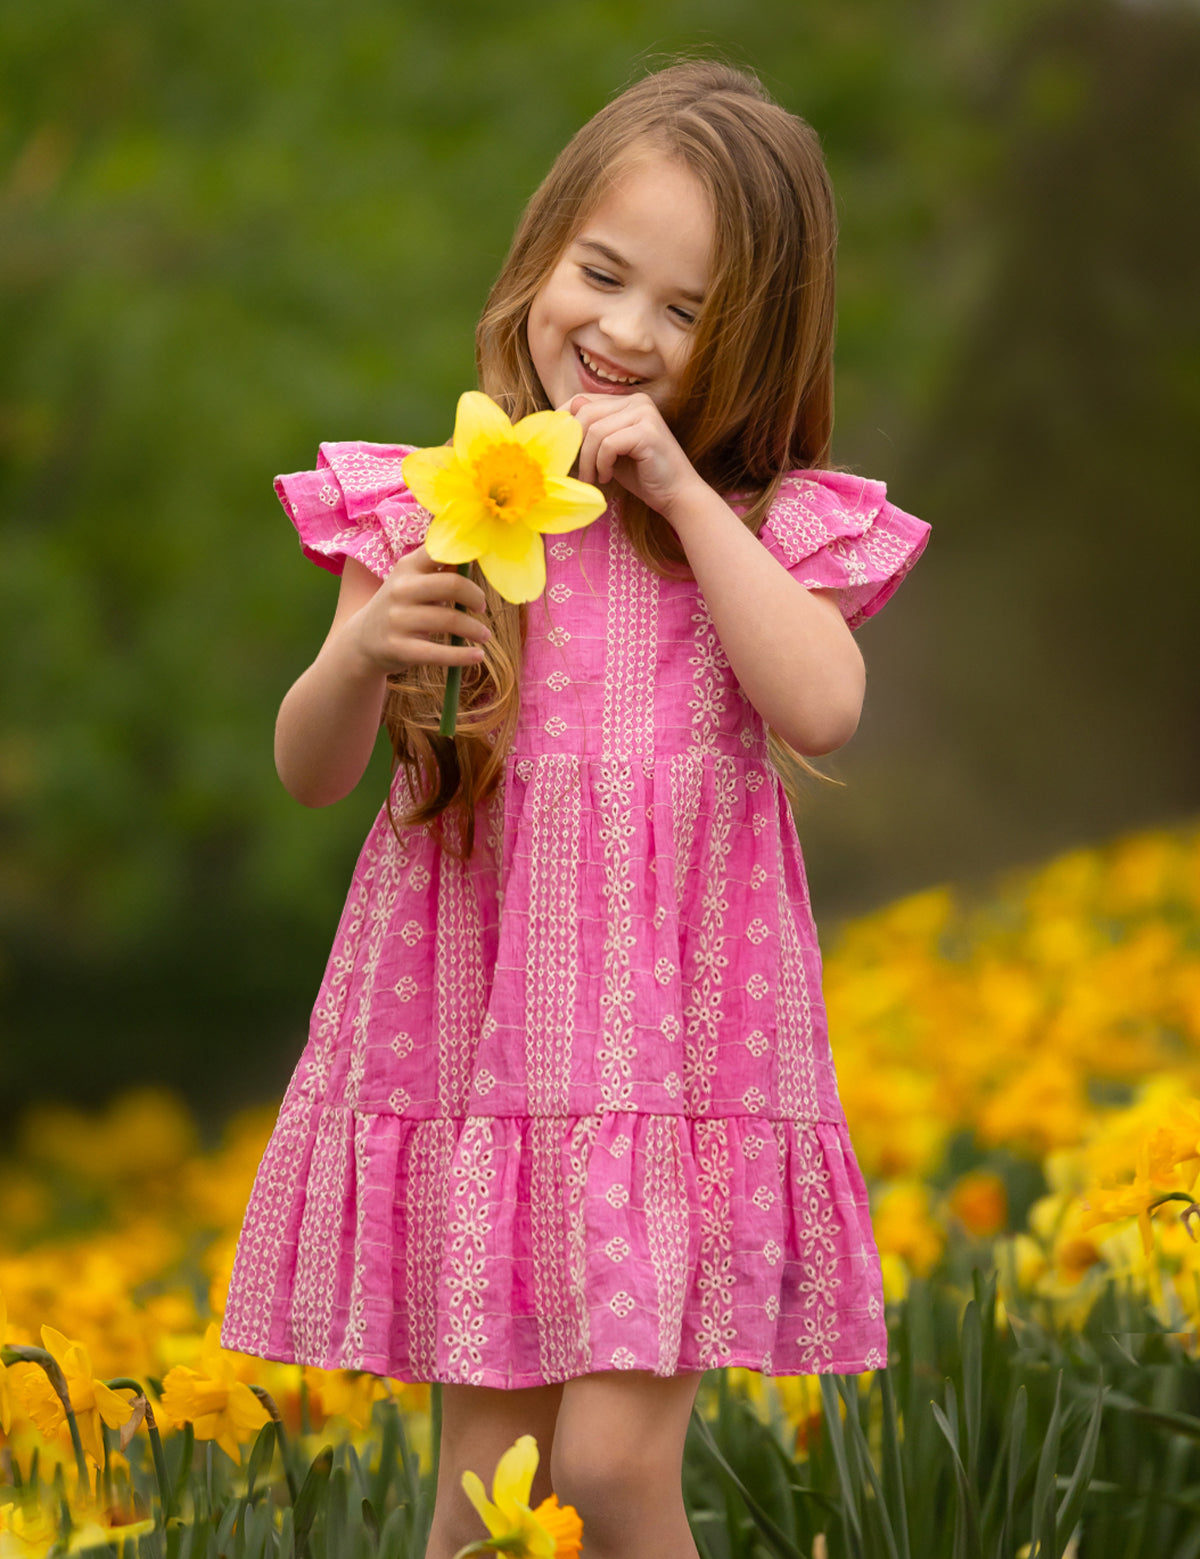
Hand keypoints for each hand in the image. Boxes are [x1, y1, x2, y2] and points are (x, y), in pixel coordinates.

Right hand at [347, 546, 490, 674]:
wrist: (362, 640)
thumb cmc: (401, 606)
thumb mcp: (412, 581)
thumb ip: (440, 570)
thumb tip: (476, 558)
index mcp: (407, 566)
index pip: (440, 551)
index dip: (467, 557)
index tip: (481, 570)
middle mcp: (401, 590)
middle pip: (452, 584)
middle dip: (476, 596)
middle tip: (482, 607)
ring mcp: (398, 619)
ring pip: (450, 620)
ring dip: (476, 629)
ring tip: (484, 635)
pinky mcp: (400, 648)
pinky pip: (439, 653)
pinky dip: (463, 655)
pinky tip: (478, 656)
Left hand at [567, 392, 708, 525]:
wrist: (676, 495)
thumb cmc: (642, 475)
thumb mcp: (610, 451)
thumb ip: (591, 434)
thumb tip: (564, 416)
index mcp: (627, 401)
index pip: (583, 400)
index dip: (563, 421)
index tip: (556, 445)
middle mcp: (637, 401)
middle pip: (586, 413)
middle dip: (575, 445)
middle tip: (575, 470)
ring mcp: (644, 413)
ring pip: (595, 431)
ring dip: (587, 460)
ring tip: (593, 478)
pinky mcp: (647, 431)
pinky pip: (608, 444)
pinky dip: (602, 464)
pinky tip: (607, 477)